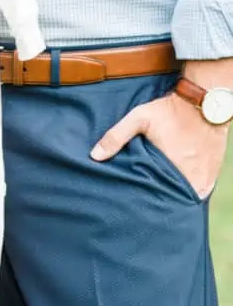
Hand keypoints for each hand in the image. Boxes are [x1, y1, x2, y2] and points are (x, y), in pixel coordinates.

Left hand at [90, 90, 228, 197]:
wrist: (204, 104)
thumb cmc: (169, 111)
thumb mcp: (139, 119)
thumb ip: (116, 136)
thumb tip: (94, 156)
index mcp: (173, 174)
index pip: (155, 199)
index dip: (144, 199)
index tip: (134, 197)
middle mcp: (192, 183)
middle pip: (170, 201)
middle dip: (157, 198)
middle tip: (145, 192)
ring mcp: (204, 182)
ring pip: (184, 198)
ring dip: (173, 195)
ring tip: (159, 188)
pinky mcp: (212, 178)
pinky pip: (197, 192)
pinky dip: (187, 189)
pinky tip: (175, 182)